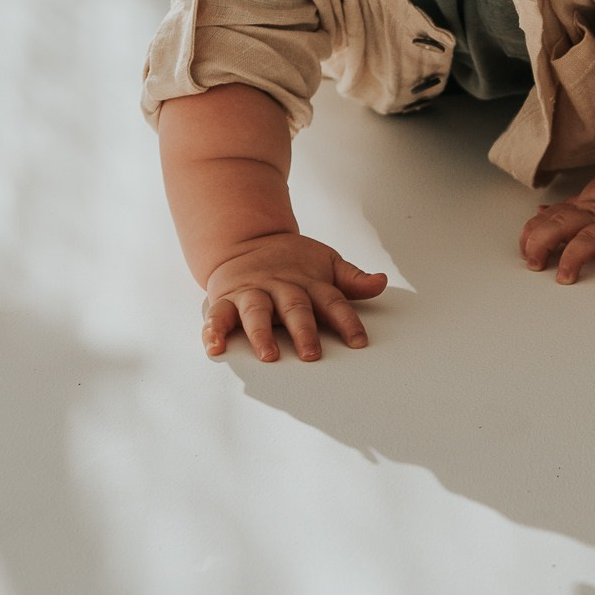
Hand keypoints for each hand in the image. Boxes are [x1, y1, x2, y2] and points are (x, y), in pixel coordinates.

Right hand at [202, 233, 386, 361]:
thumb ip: (351, 279)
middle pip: (294, 309)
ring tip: (268, 354)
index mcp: (308, 283)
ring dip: (261, 334)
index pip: (332, 302)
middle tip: (311, 354)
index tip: (358, 342)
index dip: (346, 321)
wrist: (246, 240)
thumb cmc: (291, 261)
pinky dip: (213, 331)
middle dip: (303, 331)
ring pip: (256, 313)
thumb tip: (380, 282)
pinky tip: (214, 346)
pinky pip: (218, 315)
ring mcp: (252, 293)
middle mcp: (281, 288)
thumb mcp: (325, 264)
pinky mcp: (226, 299)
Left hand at [518, 169, 594, 286]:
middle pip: (563, 224)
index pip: (551, 218)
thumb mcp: (593, 198)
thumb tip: (539, 214)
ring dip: (574, 257)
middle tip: (534, 264)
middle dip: (543, 243)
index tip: (524, 250)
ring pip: (592, 239)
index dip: (532, 234)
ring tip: (564, 277)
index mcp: (585, 207)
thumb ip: (567, 209)